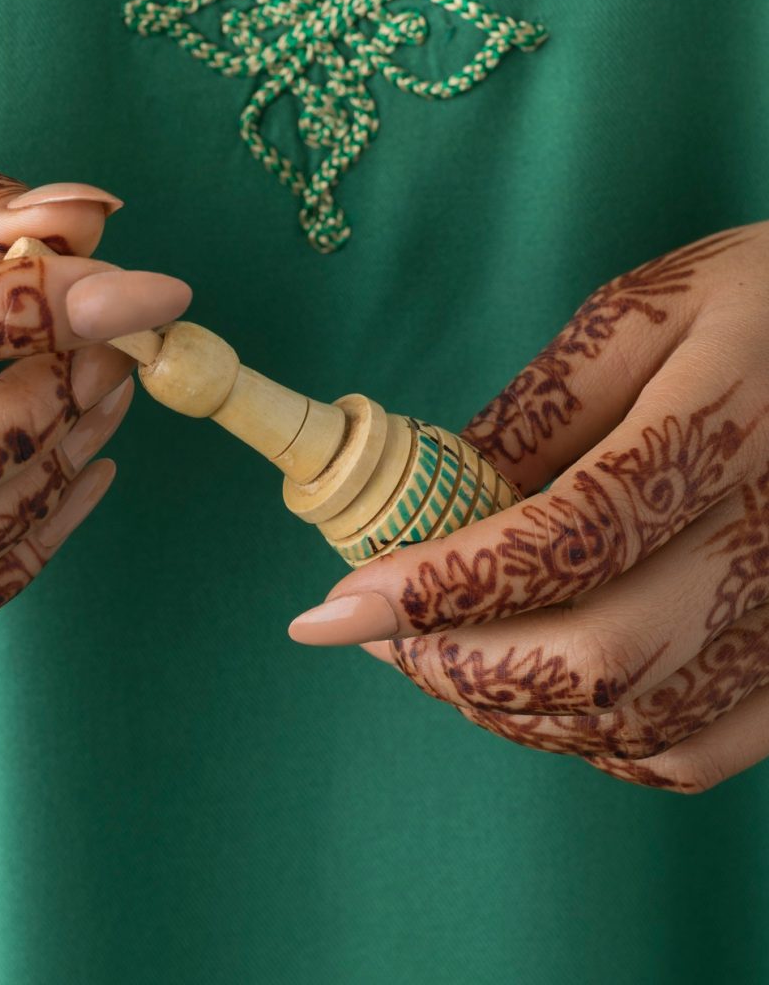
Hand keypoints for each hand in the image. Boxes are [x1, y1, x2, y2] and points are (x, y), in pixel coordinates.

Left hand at [288, 223, 768, 791]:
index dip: (437, 585)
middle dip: (456, 663)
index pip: (563, 536)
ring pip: (633, 719)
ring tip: (439, 658)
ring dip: (509, 707)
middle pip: (595, 654)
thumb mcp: (641, 316)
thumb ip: (540, 409)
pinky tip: (541, 697)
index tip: (333, 607)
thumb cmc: (755, 305)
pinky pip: (693, 754)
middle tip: (378, 634)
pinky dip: (593, 744)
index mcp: (722, 425)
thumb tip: (435, 499)